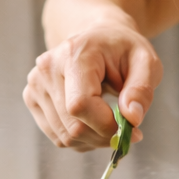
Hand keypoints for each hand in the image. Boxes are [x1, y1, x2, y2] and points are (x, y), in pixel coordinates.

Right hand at [23, 22, 160, 150]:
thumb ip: (141, 90)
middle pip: (73, 126)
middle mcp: (47, 68)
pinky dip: (80, 139)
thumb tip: (132, 119)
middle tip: (126, 130)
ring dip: (93, 140)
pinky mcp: (32, 98)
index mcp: (74, 54)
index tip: (132, 130)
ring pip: (65, 137)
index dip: (106, 126)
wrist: (99, 39)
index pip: (80, 105)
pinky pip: (58, 137)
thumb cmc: (123, 51)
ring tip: (109, 122)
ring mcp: (36, 85)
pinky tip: (93, 122)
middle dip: (104, 136)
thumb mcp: (146, 62)